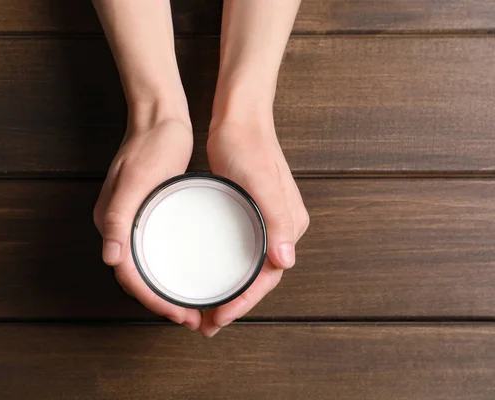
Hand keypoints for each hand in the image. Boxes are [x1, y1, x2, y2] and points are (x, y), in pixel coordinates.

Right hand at [93, 118, 201, 330]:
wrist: (159, 118)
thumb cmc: (151, 145)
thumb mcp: (136, 179)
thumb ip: (118, 217)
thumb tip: (110, 258)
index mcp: (111, 222)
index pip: (129, 275)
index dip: (154, 300)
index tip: (181, 313)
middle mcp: (118, 227)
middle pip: (137, 277)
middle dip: (162, 302)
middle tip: (193, 318)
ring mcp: (132, 220)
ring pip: (146, 267)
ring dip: (166, 291)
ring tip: (193, 307)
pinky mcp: (147, 213)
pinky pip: (155, 251)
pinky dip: (169, 270)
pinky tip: (188, 274)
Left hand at [200, 119, 309, 336]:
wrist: (239, 119)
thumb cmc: (248, 146)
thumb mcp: (259, 182)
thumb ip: (277, 221)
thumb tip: (286, 262)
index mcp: (289, 226)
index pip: (269, 276)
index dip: (245, 302)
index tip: (220, 318)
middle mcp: (280, 229)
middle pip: (259, 278)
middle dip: (235, 305)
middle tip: (207, 325)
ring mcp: (265, 222)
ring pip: (248, 268)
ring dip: (230, 292)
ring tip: (205, 312)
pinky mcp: (249, 214)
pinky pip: (240, 252)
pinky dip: (226, 271)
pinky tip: (208, 277)